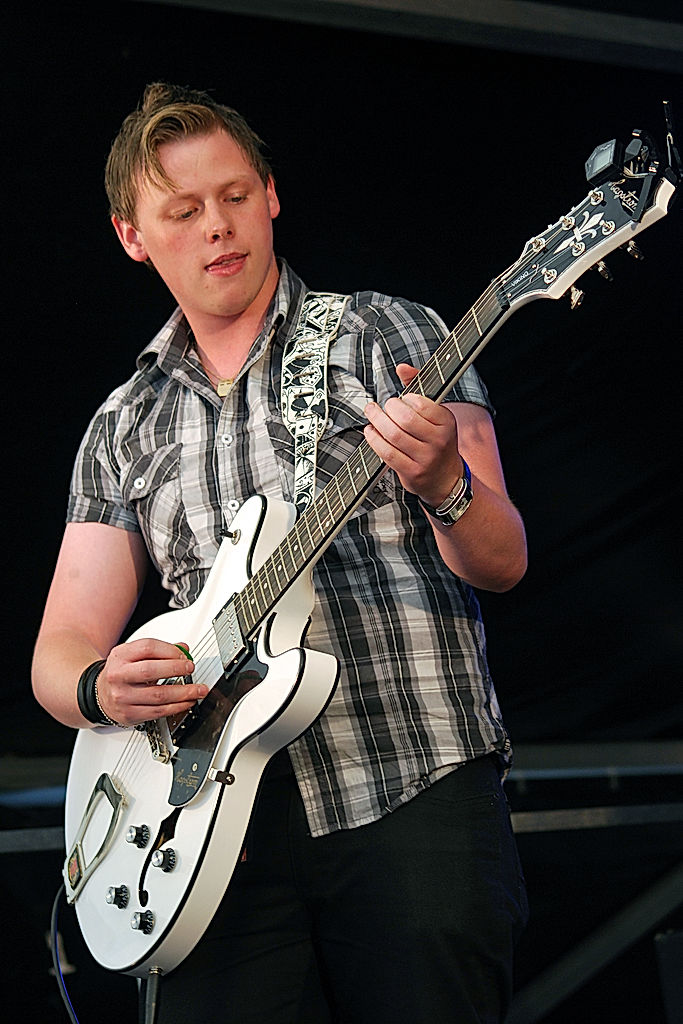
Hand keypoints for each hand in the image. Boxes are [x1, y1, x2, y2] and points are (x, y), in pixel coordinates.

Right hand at [95, 638, 206, 726]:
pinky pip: (158, 712)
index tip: (184, 655)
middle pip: (150, 671)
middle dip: (176, 669)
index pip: (147, 648)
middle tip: (191, 668)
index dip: (170, 651)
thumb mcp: (133, 655)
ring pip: (158, 695)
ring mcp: (122, 696)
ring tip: (197, 690)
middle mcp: (119, 676)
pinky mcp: (129, 714)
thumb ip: (158, 651)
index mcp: (120, 656)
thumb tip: (183, 649)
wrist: (98, 695)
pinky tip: (186, 702)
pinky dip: (177, 707)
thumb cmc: (120, 673)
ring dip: (183, 693)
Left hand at [363, 363, 464, 507]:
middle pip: (405, 419)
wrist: (445, 479)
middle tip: (382, 407)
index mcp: (446, 422)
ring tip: (372, 414)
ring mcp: (425, 458)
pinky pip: (387, 453)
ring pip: (393, 435)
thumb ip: (419, 388)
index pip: (422, 404)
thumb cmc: (436, 441)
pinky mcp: (411, 472)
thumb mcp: (436, 415)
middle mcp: (438, 440)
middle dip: (388, 409)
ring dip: (377, 422)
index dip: (406, 399)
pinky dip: (374, 440)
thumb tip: (401, 368)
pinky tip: (371, 432)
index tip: (400, 400)